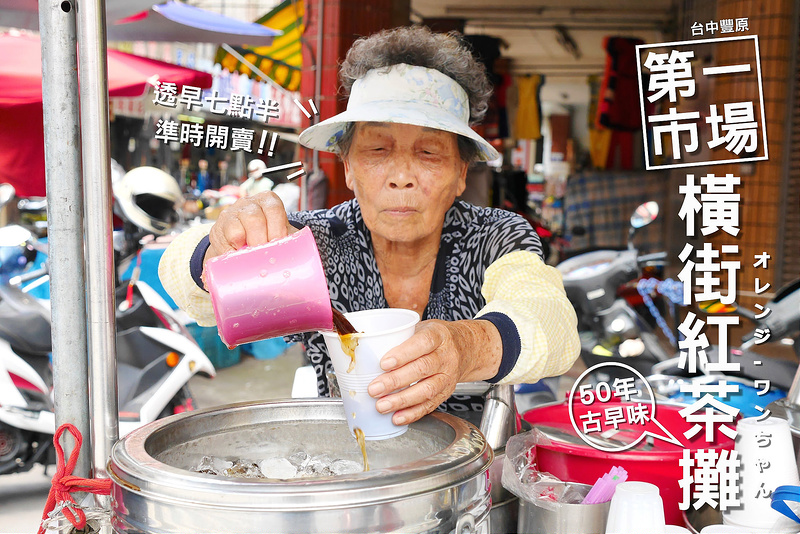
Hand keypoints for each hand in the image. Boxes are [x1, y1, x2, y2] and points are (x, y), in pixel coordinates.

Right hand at [205, 192, 295, 262]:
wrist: (242, 244)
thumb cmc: (267, 237)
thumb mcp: (281, 234)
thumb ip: (292, 239)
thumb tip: (304, 254)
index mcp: (268, 201)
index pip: (273, 208)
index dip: (277, 227)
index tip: (278, 243)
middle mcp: (248, 203)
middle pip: (254, 218)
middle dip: (260, 239)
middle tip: (264, 253)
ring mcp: (231, 213)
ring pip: (236, 227)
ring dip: (245, 244)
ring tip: (251, 255)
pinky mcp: (218, 228)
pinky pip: (222, 238)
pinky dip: (231, 250)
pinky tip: (237, 255)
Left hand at [367, 319, 501, 424]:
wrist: (465, 348)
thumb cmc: (435, 337)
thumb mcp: (420, 327)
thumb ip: (398, 337)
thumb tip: (363, 348)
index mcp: (437, 335)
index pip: (422, 343)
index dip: (403, 353)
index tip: (384, 363)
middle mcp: (445, 356)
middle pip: (422, 369)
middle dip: (396, 381)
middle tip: (374, 389)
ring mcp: (448, 376)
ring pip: (427, 390)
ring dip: (402, 400)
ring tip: (381, 406)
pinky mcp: (446, 392)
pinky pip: (430, 405)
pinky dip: (413, 413)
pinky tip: (397, 417)